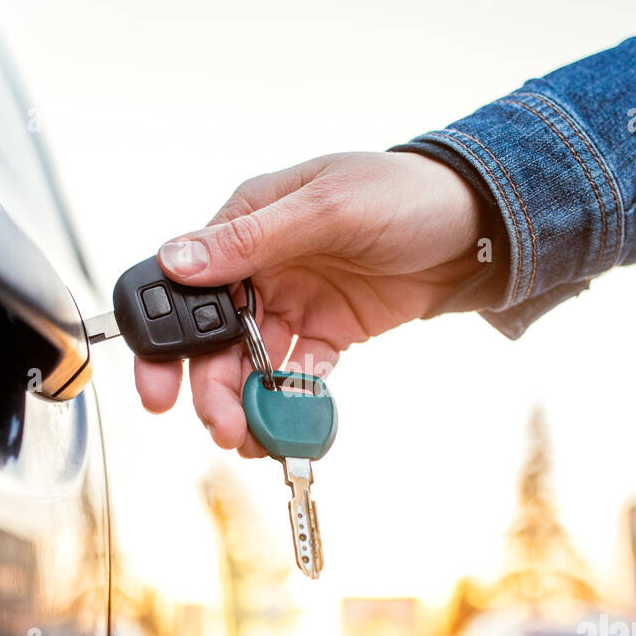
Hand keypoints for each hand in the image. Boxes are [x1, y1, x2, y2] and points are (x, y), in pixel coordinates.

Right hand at [133, 151, 494, 455]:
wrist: (476, 224)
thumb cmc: (403, 194)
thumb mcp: (327, 208)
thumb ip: (251, 239)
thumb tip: (177, 260)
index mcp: (246, 224)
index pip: (185, 286)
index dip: (165, 341)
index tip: (159, 390)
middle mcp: (262, 266)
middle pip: (213, 338)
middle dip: (211, 387)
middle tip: (223, 427)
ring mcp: (294, 302)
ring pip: (251, 364)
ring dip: (247, 404)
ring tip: (253, 441)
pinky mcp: (328, 332)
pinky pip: (297, 374)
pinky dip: (290, 402)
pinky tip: (290, 427)